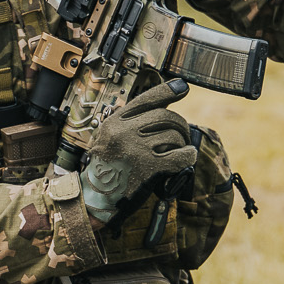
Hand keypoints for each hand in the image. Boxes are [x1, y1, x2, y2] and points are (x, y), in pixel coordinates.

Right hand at [80, 79, 196, 226]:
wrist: (95, 196)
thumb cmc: (105, 167)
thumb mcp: (108, 137)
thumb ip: (128, 124)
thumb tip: (160, 112)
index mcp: (115, 121)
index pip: (146, 99)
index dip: (167, 91)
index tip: (182, 87)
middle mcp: (126, 132)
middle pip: (165, 117)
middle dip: (180, 124)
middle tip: (182, 133)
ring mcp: (137, 149)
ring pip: (173, 135)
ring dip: (182, 142)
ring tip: (180, 149)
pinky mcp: (149, 167)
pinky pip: (179, 155)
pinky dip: (188, 155)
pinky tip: (188, 155)